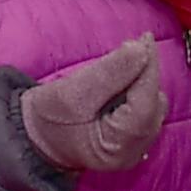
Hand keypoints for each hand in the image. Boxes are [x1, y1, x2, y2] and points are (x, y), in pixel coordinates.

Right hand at [21, 37, 165, 172]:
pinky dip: (137, 88)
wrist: (37, 137)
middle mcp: (134, 152)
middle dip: (143, 73)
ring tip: (116, 68)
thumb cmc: (48, 119)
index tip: (145, 39)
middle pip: (153, 104)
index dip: (148, 69)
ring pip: (152, 103)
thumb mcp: (71, 93)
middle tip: (126, 48)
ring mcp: (137, 147)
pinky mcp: (135, 137)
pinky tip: (119, 81)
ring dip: (140, 80)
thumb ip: (107, 73)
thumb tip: (141, 48)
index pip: (145, 105)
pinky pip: (146, 106)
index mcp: (117, 149)